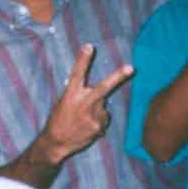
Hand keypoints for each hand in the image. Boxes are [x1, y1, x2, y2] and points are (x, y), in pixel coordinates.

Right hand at [43, 44, 132, 162]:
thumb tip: (96, 92)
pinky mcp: (98, 126)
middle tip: (131, 68)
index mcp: (71, 94)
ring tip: (83, 119)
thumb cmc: (60, 119)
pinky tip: (87, 127)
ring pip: (104, 106)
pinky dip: (98, 121)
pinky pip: (104, 119)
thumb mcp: (64, 102)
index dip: (83, 60)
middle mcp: (83, 103)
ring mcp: (92, 115)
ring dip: (97, 110)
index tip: (89, 46)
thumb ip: (80, 94)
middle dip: (118, 77)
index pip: (77, 74)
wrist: (56, 142)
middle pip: (104, 87)